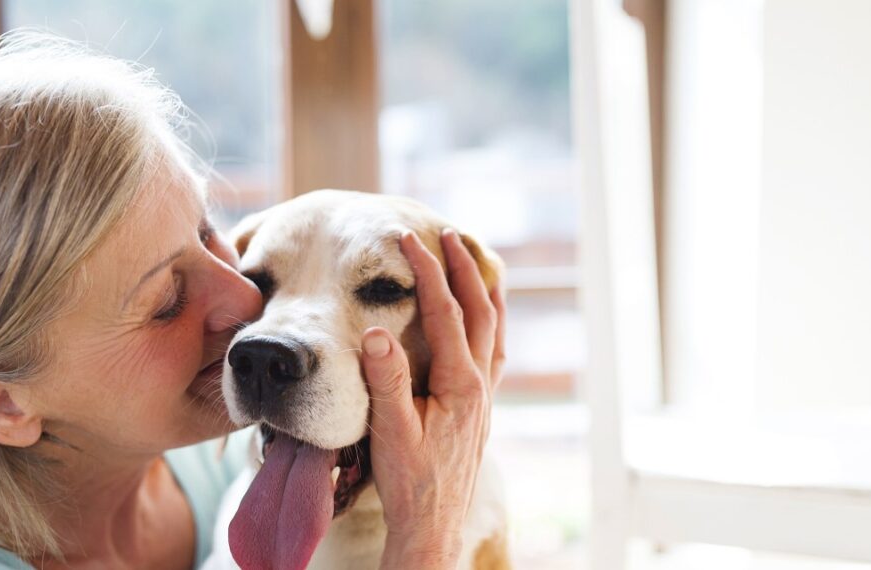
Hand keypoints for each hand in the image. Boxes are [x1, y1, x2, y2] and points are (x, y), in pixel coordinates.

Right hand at [360, 229, 506, 567]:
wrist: (433, 524)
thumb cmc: (409, 481)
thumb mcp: (390, 431)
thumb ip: (386, 381)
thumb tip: (376, 331)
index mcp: (460, 383)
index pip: (445, 312)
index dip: (427, 272)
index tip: (407, 240)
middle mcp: (480, 384)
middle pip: (479, 310)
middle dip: (463, 268)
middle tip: (447, 233)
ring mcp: (484, 395)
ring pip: (493, 328)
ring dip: (484, 290)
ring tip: (476, 261)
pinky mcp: (480, 407)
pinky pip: (493, 351)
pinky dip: (490, 322)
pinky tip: (483, 318)